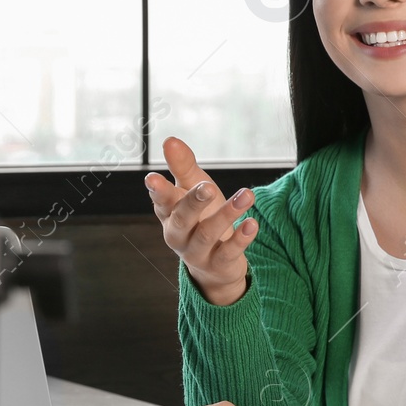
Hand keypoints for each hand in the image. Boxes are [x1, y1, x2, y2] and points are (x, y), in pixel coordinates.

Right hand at [144, 136, 257, 303]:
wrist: (215, 265)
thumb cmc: (201, 217)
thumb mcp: (193, 189)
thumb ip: (182, 166)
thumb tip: (170, 140)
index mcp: (169, 213)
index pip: (161, 200)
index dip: (158, 191)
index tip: (152, 178)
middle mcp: (178, 234)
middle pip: (182, 218)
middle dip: (193, 202)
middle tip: (207, 186)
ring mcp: (196, 253)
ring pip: (208, 234)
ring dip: (227, 214)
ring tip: (247, 194)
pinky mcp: (218, 266)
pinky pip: (228, 253)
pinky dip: (241, 239)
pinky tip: (252, 223)